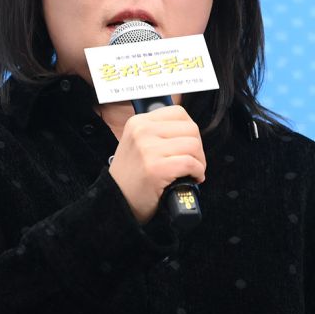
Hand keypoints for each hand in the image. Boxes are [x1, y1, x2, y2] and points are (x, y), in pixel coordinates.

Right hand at [108, 105, 205, 223]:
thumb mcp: (137, 143)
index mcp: (138, 122)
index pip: (178, 113)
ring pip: (193, 145)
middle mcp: (142, 131)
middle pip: (190, 129)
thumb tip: (190, 132)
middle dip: (197, 148)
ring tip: (192, 171)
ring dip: (199, 161)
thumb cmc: (132, 175)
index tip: (187, 145)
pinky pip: (190, 163)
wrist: (116, 200)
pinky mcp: (156, 168)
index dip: (189, 131)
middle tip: (192, 162)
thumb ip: (159, 132)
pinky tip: (192, 178)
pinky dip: (197, 172)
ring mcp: (148, 149)